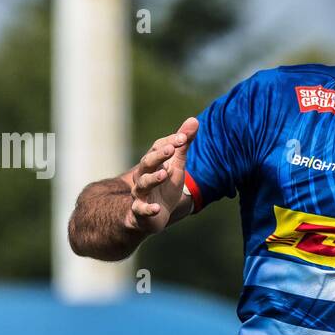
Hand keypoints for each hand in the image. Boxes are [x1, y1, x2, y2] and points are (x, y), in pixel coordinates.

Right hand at [127, 117, 198, 233]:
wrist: (154, 214)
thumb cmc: (165, 186)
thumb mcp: (177, 164)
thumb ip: (183, 144)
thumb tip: (194, 119)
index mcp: (153, 162)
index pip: (158, 148)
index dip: (171, 142)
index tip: (184, 138)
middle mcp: (143, 175)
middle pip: (147, 163)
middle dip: (158, 156)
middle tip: (171, 150)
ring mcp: (140, 193)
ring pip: (143, 184)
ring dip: (153, 179)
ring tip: (164, 174)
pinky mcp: (140, 211)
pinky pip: (141, 209)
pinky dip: (148, 209)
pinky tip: (156, 209)